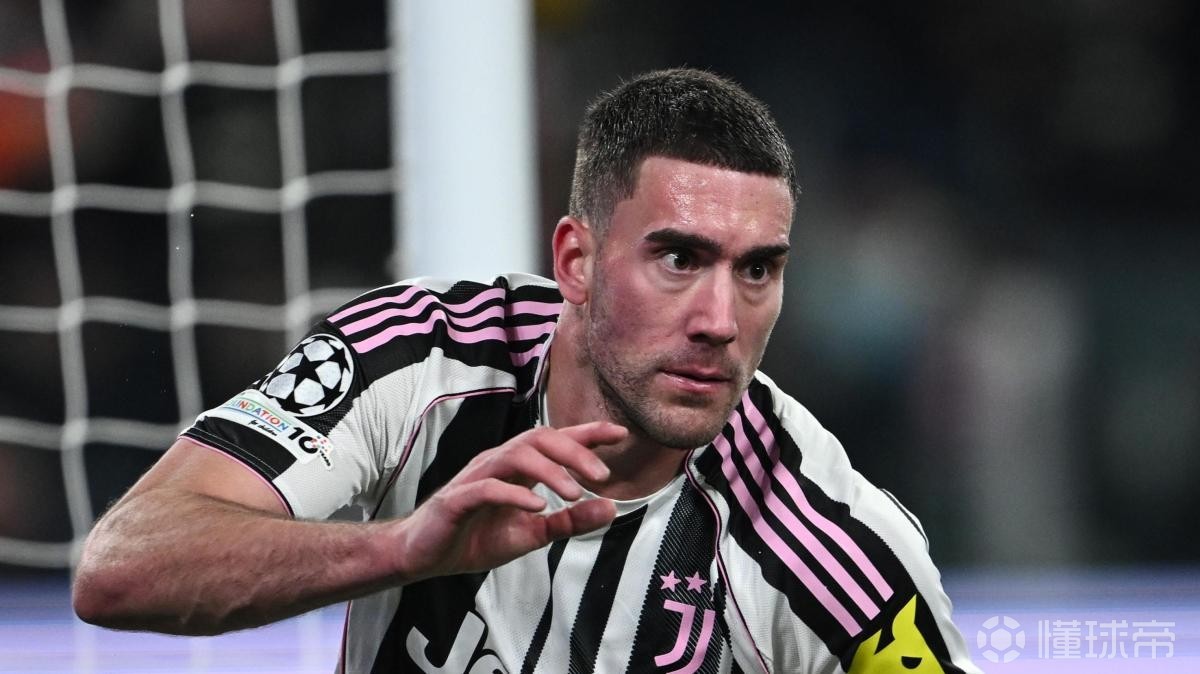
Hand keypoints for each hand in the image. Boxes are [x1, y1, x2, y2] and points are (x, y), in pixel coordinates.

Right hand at [389, 421, 626, 582]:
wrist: (424, 555)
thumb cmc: (475, 538)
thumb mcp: (532, 534)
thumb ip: (569, 521)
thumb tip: (611, 508)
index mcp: (517, 468)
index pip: (556, 441)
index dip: (588, 433)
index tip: (620, 434)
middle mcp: (497, 463)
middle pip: (538, 438)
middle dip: (574, 451)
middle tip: (602, 475)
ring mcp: (476, 478)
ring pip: (515, 455)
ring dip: (550, 471)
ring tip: (574, 491)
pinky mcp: (457, 500)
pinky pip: (487, 488)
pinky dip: (515, 494)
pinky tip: (537, 507)